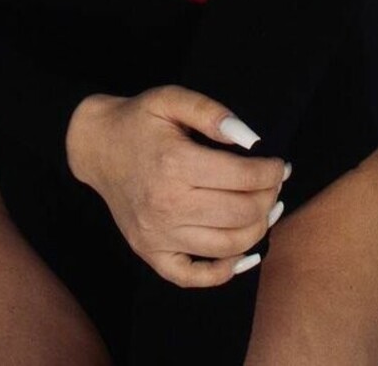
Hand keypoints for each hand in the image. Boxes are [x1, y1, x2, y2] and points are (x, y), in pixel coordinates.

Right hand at [65, 85, 287, 288]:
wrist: (96, 146)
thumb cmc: (139, 120)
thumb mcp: (171, 99)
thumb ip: (211, 112)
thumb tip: (250, 139)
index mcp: (174, 164)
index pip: (244, 177)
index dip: (272, 171)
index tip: (280, 164)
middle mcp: (166, 205)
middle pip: (241, 213)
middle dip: (269, 197)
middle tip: (274, 183)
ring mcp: (157, 235)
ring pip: (228, 246)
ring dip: (258, 229)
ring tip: (265, 208)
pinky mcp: (150, 253)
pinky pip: (194, 277)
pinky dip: (225, 271)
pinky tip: (242, 253)